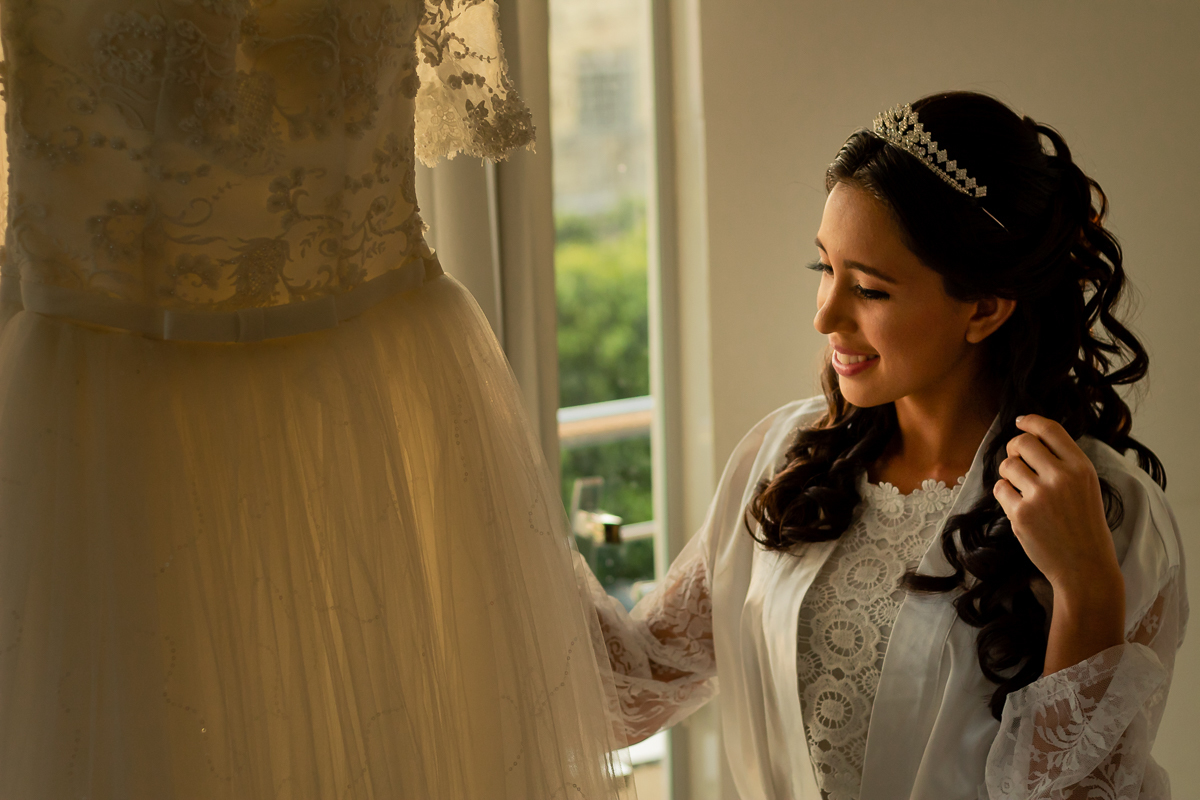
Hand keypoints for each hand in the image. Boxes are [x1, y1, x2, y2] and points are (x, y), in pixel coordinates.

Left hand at [992, 414, 1121, 594]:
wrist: (1085, 567)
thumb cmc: (1084, 526)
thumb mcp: (1086, 487)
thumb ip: (1063, 463)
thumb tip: (1030, 438)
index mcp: (1081, 467)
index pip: (1050, 430)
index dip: (1030, 422)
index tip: (1020, 422)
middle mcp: (1061, 477)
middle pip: (1022, 443)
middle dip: (1014, 448)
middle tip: (1017, 460)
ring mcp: (1039, 495)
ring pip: (1007, 465)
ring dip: (1008, 473)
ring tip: (1021, 487)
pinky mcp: (1020, 513)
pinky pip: (999, 488)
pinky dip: (1004, 494)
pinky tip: (1018, 505)